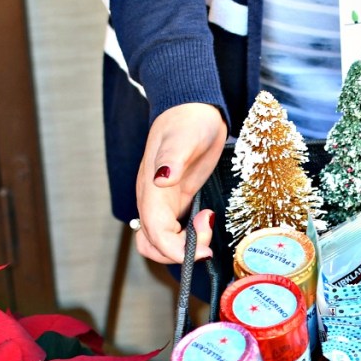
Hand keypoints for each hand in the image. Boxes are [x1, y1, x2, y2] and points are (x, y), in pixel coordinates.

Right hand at [134, 103, 226, 263]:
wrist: (191, 109)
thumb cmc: (188, 120)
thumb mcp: (185, 136)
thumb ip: (172, 158)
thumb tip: (161, 180)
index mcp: (151, 190)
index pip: (155, 234)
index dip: (176, 250)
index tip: (203, 250)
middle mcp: (153, 200)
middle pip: (154, 245)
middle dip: (181, 251)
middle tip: (209, 229)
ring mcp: (163, 202)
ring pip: (161, 241)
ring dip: (183, 247)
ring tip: (208, 222)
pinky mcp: (176, 201)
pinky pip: (173, 231)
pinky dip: (188, 238)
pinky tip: (207, 221)